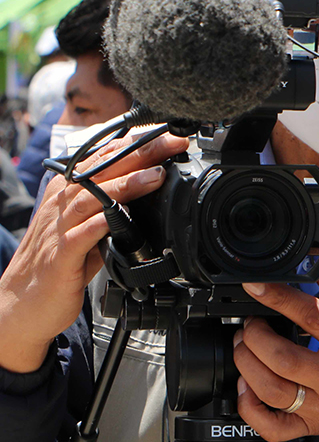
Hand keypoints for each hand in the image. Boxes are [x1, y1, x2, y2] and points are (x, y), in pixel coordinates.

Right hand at [0, 132, 189, 372]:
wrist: (23, 304)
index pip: (104, 158)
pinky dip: (102, 222)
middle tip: (172, 144)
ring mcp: (59, 227)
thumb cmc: (59, 265)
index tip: (168, 137)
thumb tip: (147, 194)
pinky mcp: (61, 254)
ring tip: (156, 175)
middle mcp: (61, 204)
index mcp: (69, 193)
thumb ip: (111, 210)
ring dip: (125, 183)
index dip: (136, 144)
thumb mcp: (88, 229)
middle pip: (102, 169)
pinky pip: (82, 233)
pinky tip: (120, 216)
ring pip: (92, 195)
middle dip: (139, 154)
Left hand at [233, 266, 318, 441]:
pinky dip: (249, 407)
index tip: (257, 286)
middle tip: (252, 322)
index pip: (315, 318)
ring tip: (246, 345)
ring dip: (246, 364)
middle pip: (284, 359)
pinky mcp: (311, 427)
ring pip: (271, 391)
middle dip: (256, 335)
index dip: (280, 299)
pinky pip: (271, 427)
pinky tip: (248, 386)